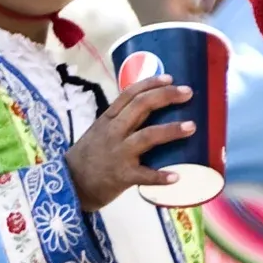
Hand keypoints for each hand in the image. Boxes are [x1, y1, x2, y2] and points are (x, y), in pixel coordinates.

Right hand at [70, 75, 195, 208]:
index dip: (150, 83)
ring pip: (147, 136)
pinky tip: (177, 176)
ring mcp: (118, 153)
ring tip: (191, 127)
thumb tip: (150, 109)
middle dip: (166, 97)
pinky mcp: (122, 176)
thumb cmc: (89, 156)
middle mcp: (113, 131)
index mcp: (108, 119)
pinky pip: (144, 175)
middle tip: (188, 93)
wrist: (71, 184)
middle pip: (141, 107)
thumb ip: (120, 121)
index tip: (170, 78)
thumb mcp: (100, 131)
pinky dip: (160, 176)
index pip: (129, 94)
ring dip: (170, 130)